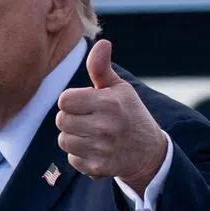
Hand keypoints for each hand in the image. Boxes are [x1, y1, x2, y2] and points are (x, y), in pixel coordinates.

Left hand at [56, 39, 166, 193]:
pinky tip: (96, 149)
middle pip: (61, 120)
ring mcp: (101, 149)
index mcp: (109, 103)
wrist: (148, 152)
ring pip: (63, 140)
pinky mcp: (97, 167)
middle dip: (72, 118)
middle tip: (89, 119)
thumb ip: (102, 68)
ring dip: (73, 137)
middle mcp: (105, 126)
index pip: (65, 100)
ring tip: (92, 134)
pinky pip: (71, 158)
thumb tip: (101, 43)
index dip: (71, 100)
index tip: (84, 103)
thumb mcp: (119, 89)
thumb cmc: (128, 113)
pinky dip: (80, 155)